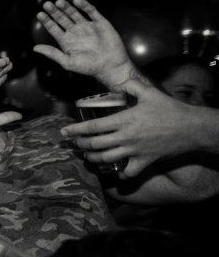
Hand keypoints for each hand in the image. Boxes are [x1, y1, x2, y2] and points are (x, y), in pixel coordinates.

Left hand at [32, 0, 135, 86]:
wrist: (111, 65)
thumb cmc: (89, 67)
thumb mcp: (67, 62)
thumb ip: (52, 53)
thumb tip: (34, 48)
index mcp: (66, 41)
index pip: (53, 28)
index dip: (46, 21)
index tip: (40, 14)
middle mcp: (75, 32)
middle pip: (62, 19)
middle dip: (54, 12)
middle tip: (47, 4)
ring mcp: (87, 26)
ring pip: (74, 13)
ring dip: (66, 7)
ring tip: (59, 2)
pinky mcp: (100, 23)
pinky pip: (91, 11)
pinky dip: (84, 6)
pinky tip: (77, 2)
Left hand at [60, 78, 214, 176]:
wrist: (191, 127)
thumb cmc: (170, 109)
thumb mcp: (150, 93)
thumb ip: (132, 86)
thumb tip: (120, 82)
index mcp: (124, 120)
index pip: (93, 127)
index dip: (76, 130)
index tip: (64, 132)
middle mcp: (126, 137)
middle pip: (95, 144)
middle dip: (80, 145)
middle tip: (74, 143)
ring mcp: (135, 151)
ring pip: (106, 159)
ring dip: (93, 159)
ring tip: (86, 156)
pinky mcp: (145, 161)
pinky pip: (129, 172)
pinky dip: (120, 174)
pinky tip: (116, 173)